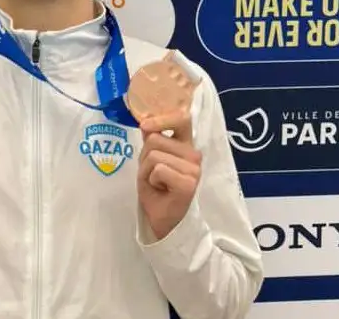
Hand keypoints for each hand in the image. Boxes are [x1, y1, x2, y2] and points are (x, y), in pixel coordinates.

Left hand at [137, 108, 201, 240]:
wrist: (161, 219)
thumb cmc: (156, 189)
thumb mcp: (150, 160)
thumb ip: (152, 140)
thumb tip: (146, 122)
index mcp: (186, 146)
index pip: (182, 119)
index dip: (163, 119)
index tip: (146, 125)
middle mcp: (194, 155)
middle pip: (155, 139)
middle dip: (144, 157)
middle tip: (153, 175)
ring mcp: (194, 169)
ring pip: (154, 155)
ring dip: (147, 170)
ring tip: (156, 183)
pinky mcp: (189, 183)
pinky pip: (158, 169)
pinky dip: (151, 180)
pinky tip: (160, 190)